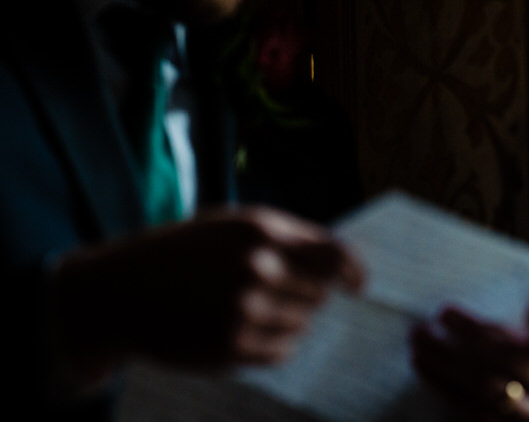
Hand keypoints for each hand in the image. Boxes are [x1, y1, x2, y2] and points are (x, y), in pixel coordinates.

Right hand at [52, 205, 363, 379]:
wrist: (122, 292)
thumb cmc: (186, 253)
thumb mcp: (233, 225)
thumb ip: (289, 237)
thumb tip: (343, 264)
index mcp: (260, 230)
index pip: (333, 253)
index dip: (352, 271)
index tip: (358, 285)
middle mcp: (256, 267)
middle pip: (320, 292)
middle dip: (307, 294)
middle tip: (272, 291)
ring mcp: (243, 309)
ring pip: (303, 323)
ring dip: (289, 319)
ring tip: (249, 308)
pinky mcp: (231, 347)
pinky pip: (282, 350)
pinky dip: (273, 344)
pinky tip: (244, 330)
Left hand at [411, 300, 528, 421]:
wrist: (495, 387)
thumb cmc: (498, 339)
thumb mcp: (509, 320)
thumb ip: (500, 303)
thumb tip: (458, 275)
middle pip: (515, 360)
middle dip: (475, 334)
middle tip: (441, 312)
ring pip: (490, 388)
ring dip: (448, 362)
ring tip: (419, 340)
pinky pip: (472, 411)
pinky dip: (442, 385)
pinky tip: (421, 364)